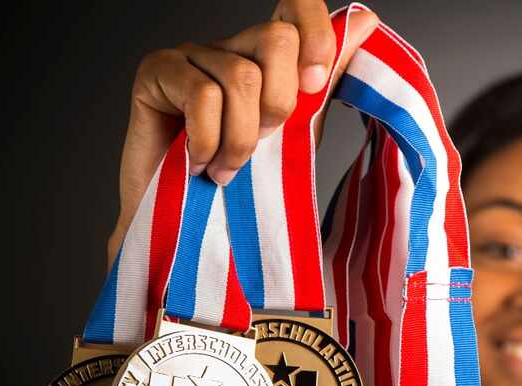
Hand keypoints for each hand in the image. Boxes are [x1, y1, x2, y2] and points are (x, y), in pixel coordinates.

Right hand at [108, 1, 378, 267]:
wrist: (193, 227)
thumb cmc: (245, 181)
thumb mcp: (299, 128)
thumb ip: (326, 77)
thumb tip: (366, 20)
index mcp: (264, 57)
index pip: (296, 7)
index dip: (316, 36)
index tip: (316, 84)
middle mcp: (228, 47)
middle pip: (276, 38)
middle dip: (279, 104)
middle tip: (262, 142)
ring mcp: (190, 56)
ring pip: (240, 75)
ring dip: (240, 140)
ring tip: (227, 170)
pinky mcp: (156, 72)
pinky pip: (201, 95)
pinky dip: (208, 142)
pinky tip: (200, 164)